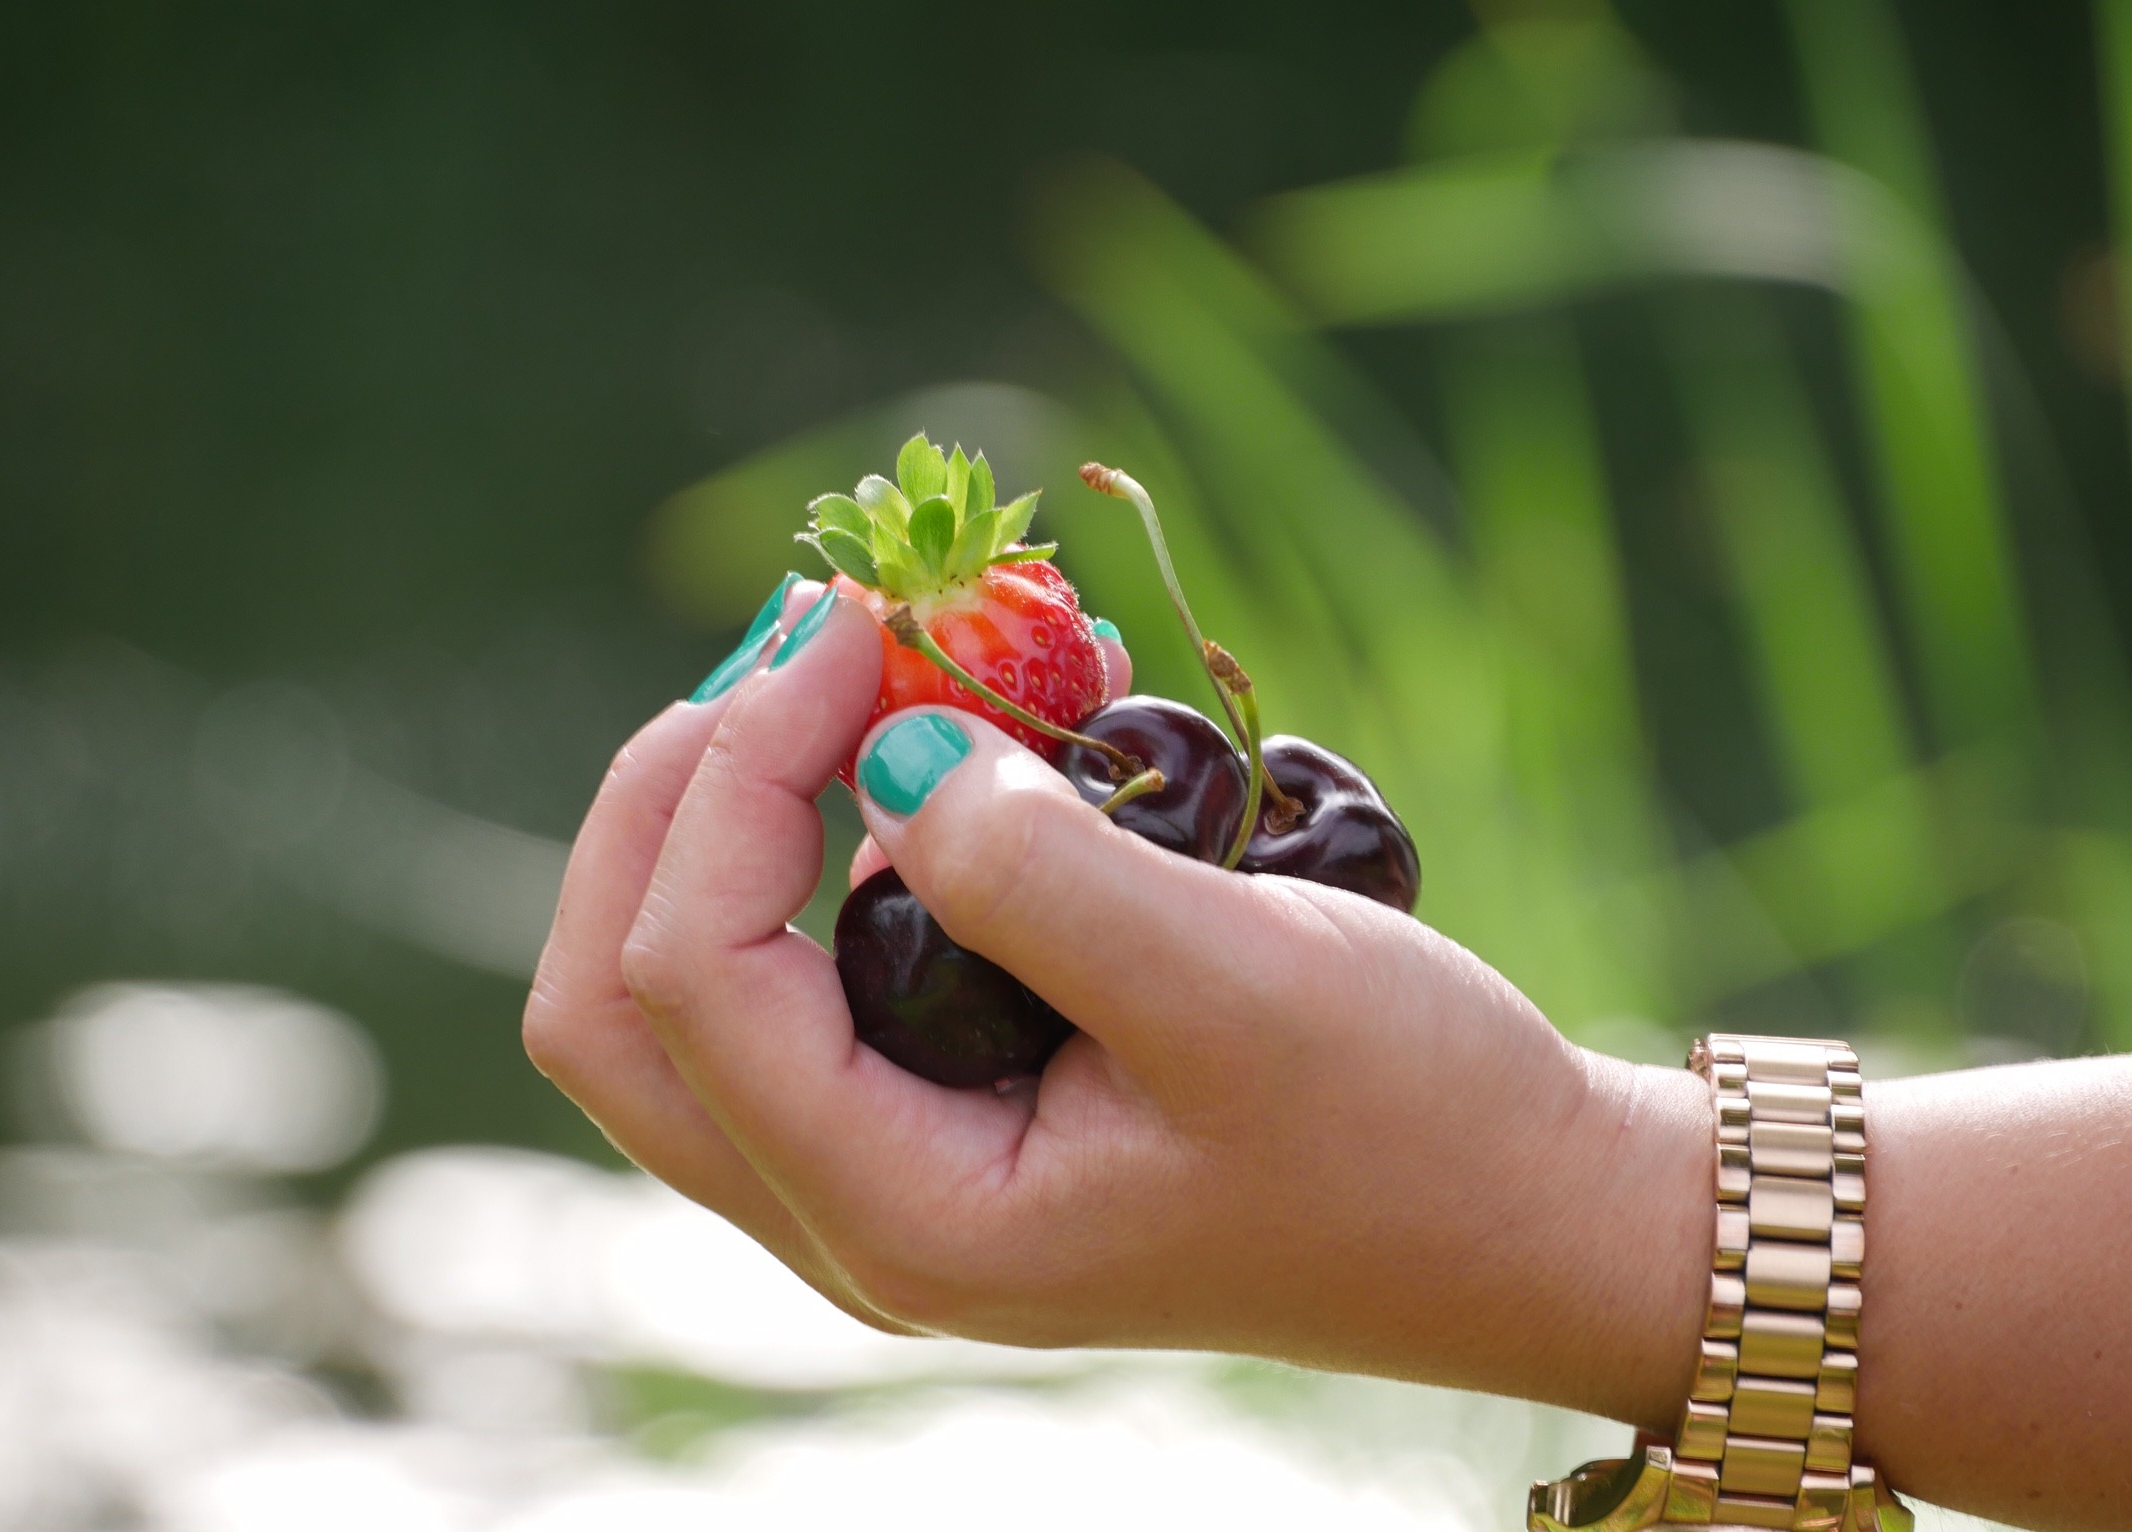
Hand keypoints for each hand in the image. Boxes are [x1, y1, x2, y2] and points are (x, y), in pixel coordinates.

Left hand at [523, 585, 1711, 1421]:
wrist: (1516, 1219)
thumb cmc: (1409, 1120)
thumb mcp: (1236, 981)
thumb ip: (1035, 872)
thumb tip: (884, 747)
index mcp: (906, 1215)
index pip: (691, 977)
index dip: (735, 772)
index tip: (862, 622)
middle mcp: (856, 1218)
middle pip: (616, 1011)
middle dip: (672, 801)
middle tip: (800, 646)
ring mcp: (883, 1177)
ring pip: (677, 1004)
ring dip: (728, 821)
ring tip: (856, 676)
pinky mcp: (935, 1123)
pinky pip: (790, 989)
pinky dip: (813, 858)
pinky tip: (926, 758)